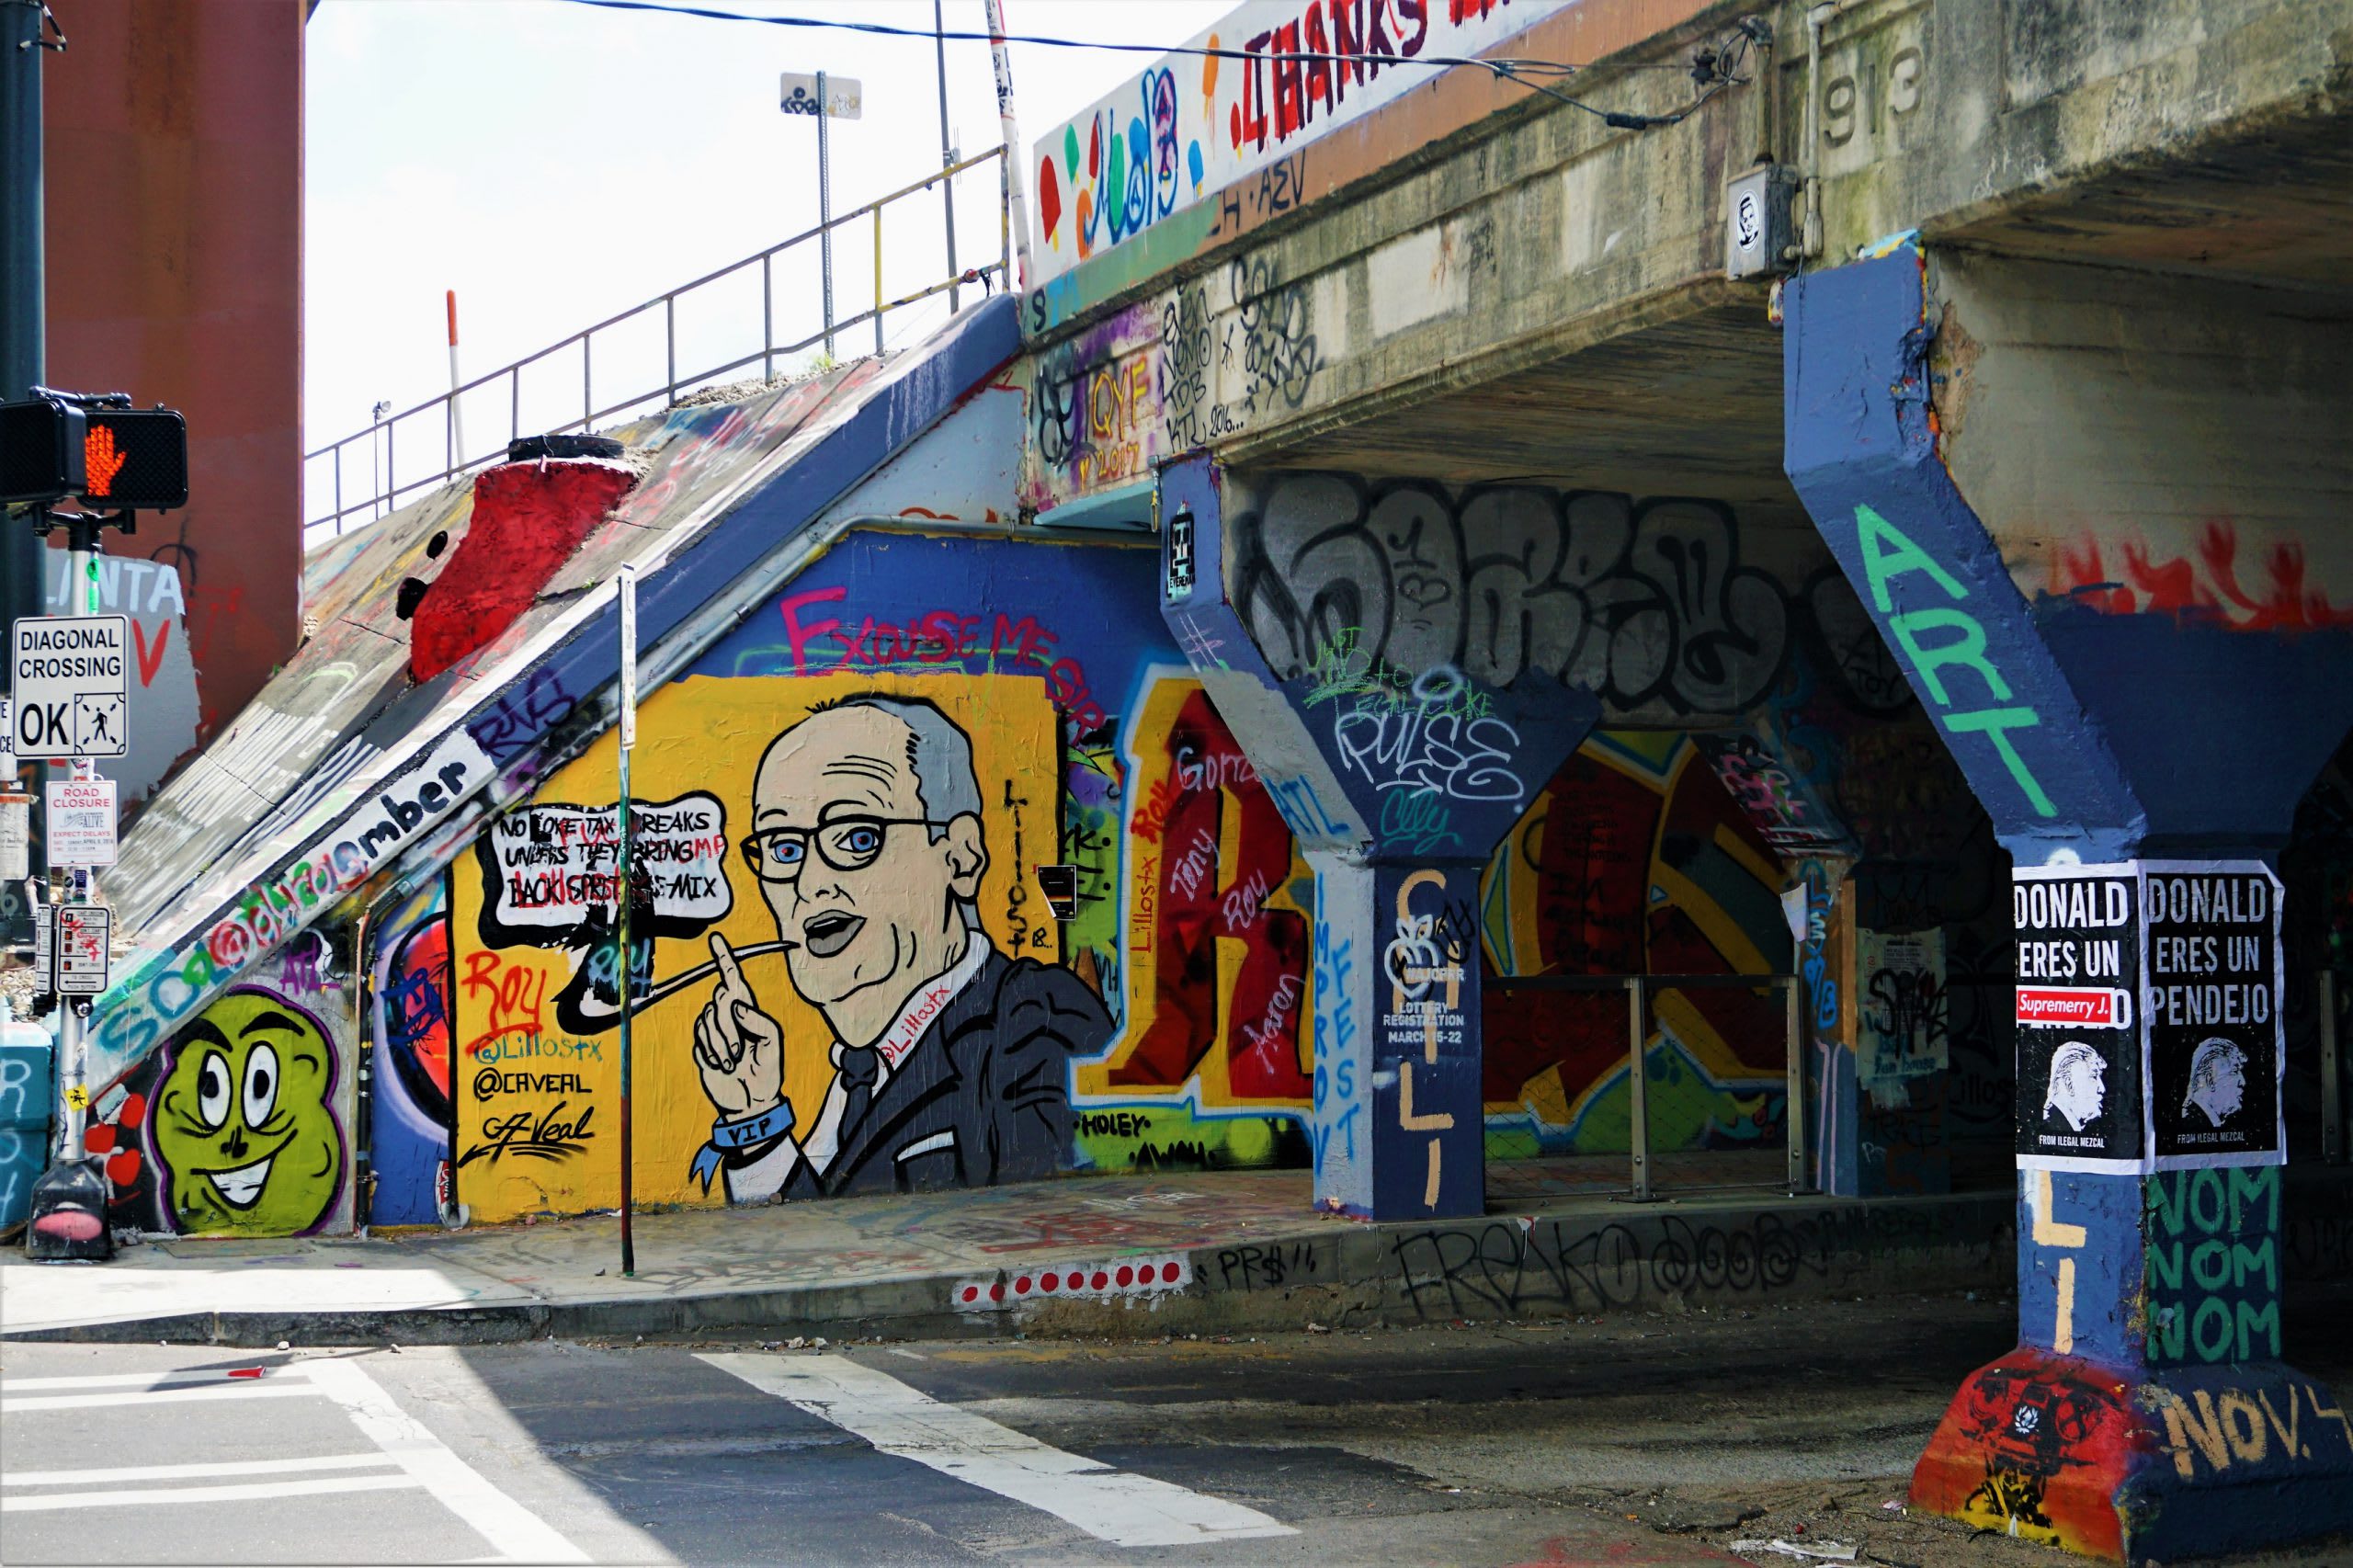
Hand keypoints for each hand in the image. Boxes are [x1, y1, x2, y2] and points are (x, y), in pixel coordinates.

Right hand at [694, 932, 785, 1119]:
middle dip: (728, 1026)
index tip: (716, 939)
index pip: (734, 978)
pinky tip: (722, 1064)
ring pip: (707, 1019)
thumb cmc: (767, 1070)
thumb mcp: (773, 1042)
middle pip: (719, 998)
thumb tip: (734, 1006)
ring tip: (734, 1061)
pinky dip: (711, 1052)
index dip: (725, 958)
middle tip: (739, 1050)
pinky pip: (699, 1037)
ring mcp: (713, 1029)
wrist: (750, 1100)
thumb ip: (758, 1021)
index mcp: (748, 1009)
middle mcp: (729, 1015)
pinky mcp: (702, 1044)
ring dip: (721, 1044)